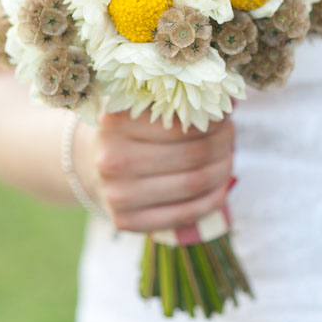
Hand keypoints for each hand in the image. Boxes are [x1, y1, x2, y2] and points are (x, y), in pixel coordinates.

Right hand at [76, 111, 234, 232]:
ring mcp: (117, 194)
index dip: (214, 121)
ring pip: (192, 184)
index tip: (225, 116)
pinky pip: (184, 214)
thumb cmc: (129, 128)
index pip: (183, 123)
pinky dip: (211, 200)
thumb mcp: (139, 105)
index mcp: (116, 121)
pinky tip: (220, 187)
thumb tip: (226, 100)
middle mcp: (112, 159)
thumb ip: (174, 100)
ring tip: (228, 159)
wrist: (90, 163)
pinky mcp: (126, 221)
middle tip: (231, 136)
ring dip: (222, 171)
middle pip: (192, 155)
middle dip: (222, 144)